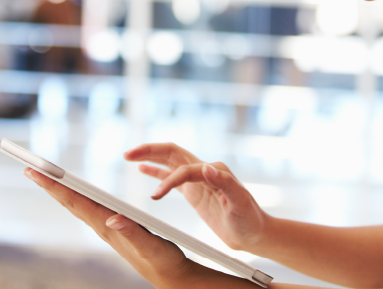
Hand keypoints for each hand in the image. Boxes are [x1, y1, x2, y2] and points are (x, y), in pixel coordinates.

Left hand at [22, 167, 199, 287]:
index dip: (55, 185)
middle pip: (71, 201)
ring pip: (78, 205)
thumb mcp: (152, 246)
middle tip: (28, 168)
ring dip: (60, 190)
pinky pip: (88, 208)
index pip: (76, 202)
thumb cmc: (164, 262)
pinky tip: (74, 193)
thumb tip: (112, 218)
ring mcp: (108, 228)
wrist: (172, 277)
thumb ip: (134, 232)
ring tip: (45, 178)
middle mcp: (104, 226)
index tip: (35, 172)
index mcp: (108, 227)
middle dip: (50, 184)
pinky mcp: (114, 228)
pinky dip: (76, 197)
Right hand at [124, 143, 268, 252]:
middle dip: (150, 150)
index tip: (156, 196)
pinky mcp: (194, 191)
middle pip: (172, 153)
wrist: (254, 232)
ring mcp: (198, 180)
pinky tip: (142, 168)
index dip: (168, 180)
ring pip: (169, 161)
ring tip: (129, 156)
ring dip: (150, 156)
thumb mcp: (240, 203)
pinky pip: (171, 176)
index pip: (184, 169)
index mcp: (214, 171)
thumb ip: (225, 184)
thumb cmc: (249, 219)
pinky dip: (156, 171)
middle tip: (128, 153)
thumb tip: (207, 167)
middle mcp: (204, 170)